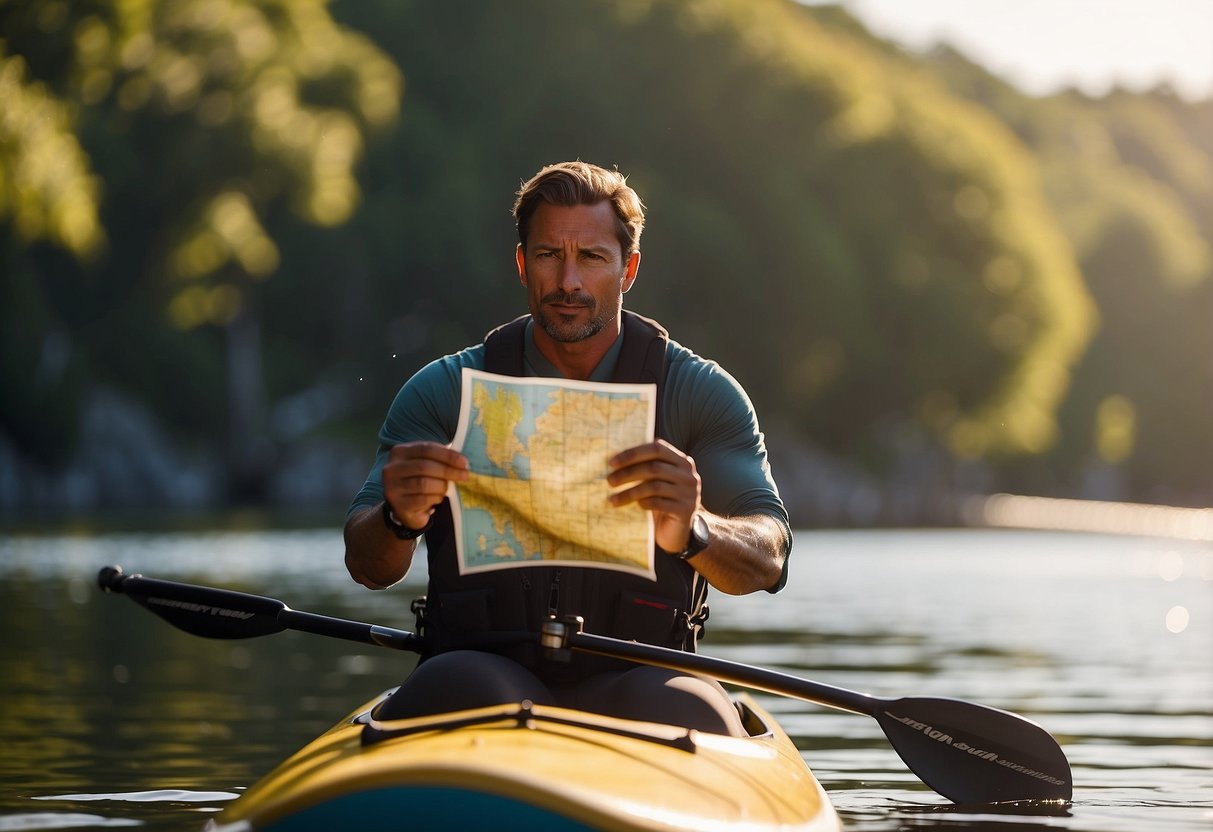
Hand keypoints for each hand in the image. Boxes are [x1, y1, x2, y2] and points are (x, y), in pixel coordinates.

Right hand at [382, 441, 468, 531]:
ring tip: (448, 487)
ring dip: (442, 485)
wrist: (403, 507)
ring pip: (424, 483)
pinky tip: (438, 497)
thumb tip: (462, 461)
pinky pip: (423, 499)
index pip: (425, 449)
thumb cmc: (418, 480)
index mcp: (399, 452)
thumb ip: (438, 458)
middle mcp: (392, 468)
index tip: (464, 462)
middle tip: (464, 475)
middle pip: (424, 466)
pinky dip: (436, 497)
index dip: (447, 455)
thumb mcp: (424, 464)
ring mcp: (393, 487)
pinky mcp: (399, 504)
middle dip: (448, 470)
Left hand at [607, 439, 700, 553]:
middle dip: (628, 473)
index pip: (657, 448)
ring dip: (630, 492)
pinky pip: (659, 503)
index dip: (633, 453)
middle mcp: (689, 475)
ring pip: (654, 486)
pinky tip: (635, 506)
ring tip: (613, 499)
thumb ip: (645, 466)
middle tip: (609, 481)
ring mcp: (690, 492)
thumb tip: (614, 459)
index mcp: (682, 461)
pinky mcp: (686, 510)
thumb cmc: (662, 500)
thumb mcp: (656, 480)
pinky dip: (643, 503)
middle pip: (654, 467)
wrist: (677, 530)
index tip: (612, 463)